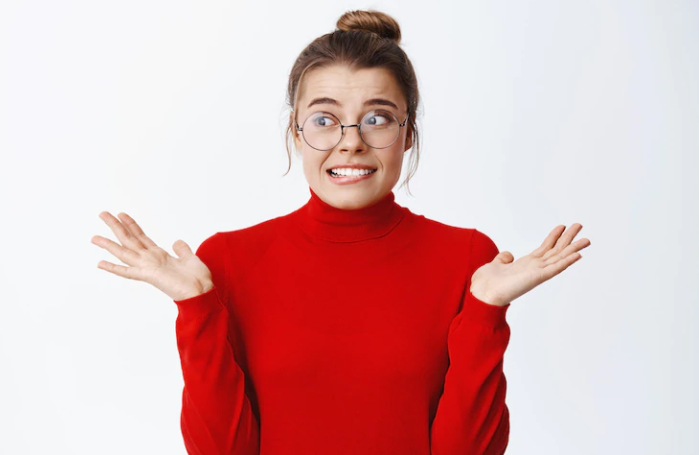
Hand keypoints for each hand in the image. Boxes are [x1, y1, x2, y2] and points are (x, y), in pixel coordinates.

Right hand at [91, 211, 213, 300]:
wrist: (202, 292)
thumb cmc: (197, 279)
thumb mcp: (190, 258)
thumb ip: (182, 250)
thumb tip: (176, 241)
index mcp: (159, 255)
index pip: (141, 237)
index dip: (132, 225)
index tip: (121, 214)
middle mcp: (150, 260)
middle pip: (129, 239)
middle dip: (116, 226)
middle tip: (102, 213)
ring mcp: (148, 267)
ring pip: (124, 252)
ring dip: (109, 244)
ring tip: (94, 237)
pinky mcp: (149, 276)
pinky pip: (128, 272)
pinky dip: (114, 268)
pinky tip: (100, 263)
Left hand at [470, 224, 590, 305]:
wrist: (483, 294)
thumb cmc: (487, 284)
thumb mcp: (495, 265)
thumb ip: (503, 259)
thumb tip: (508, 255)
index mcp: (526, 265)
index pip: (544, 248)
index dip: (553, 237)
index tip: (563, 226)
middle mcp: (534, 268)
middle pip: (555, 250)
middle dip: (568, 238)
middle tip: (579, 225)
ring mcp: (537, 273)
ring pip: (559, 258)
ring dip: (573, 249)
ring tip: (586, 239)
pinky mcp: (537, 278)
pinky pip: (555, 269)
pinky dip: (567, 262)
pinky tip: (578, 255)